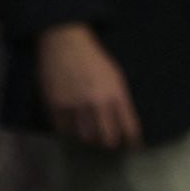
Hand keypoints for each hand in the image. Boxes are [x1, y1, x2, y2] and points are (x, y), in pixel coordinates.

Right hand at [36, 22, 142, 150]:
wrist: (65, 44)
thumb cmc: (93, 59)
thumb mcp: (116, 77)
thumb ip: (120, 99)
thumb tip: (123, 122)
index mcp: (117, 95)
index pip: (129, 128)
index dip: (133, 141)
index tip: (134, 146)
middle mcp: (98, 104)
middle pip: (107, 138)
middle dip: (110, 142)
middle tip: (109, 141)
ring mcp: (76, 107)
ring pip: (85, 138)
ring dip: (89, 138)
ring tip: (91, 134)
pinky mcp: (56, 107)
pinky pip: (64, 131)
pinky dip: (69, 132)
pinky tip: (73, 127)